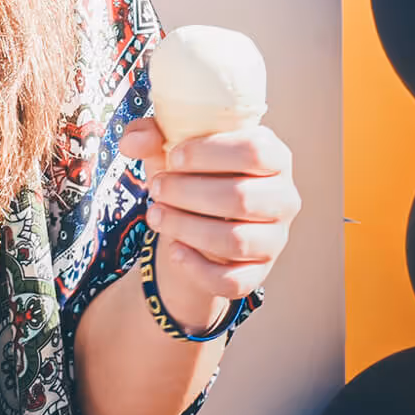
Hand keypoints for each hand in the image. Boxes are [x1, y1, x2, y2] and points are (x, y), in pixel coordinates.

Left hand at [121, 118, 300, 309]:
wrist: (197, 219)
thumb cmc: (191, 172)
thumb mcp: (170, 146)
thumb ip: (149, 134)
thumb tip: (131, 143)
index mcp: (272, 156)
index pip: (255, 150)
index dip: (209, 153)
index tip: (174, 157)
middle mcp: (283, 198)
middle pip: (241, 197)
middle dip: (186, 192)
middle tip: (156, 188)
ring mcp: (275, 238)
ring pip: (236, 240)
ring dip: (186, 228)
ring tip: (156, 215)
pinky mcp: (259, 272)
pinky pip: (234, 280)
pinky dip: (198, 268)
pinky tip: (175, 250)